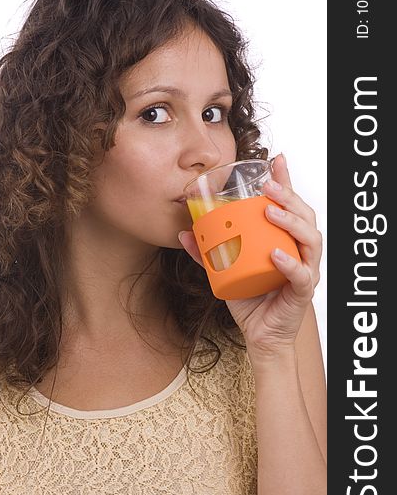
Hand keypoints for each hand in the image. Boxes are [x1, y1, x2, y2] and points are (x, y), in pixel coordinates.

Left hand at [178, 153, 321, 363]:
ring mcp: (305, 269)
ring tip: (270, 211)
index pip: (290, 206)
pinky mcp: (302, 292)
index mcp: (286, 240)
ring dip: (291, 222)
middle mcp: (300, 250)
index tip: (275, 160)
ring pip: (310, 239)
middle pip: (305, 216)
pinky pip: (301, 275)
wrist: (259, 334)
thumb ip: (207, 252)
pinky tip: (276, 254)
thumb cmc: (249, 298)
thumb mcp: (224, 271)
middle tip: (268, 186)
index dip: (286, 181)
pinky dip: (290, 263)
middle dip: (289, 196)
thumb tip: (184, 232)